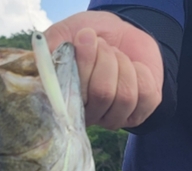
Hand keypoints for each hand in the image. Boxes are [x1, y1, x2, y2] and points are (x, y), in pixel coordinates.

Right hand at [44, 11, 162, 129]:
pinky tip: (134, 69)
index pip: (74, 95)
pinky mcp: (138, 115)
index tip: (84, 37)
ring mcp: (113, 118)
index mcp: (67, 102)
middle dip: (107, 60)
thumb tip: (45, 56)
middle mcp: (89, 117)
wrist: (120, 35)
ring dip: (124, 66)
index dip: (84, 64)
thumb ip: (53, 43)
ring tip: (117, 57)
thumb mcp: (67, 32)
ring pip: (125, 96)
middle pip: (103, 94)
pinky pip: (146, 96)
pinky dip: (143, 73)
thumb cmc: (90, 36)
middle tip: (104, 47)